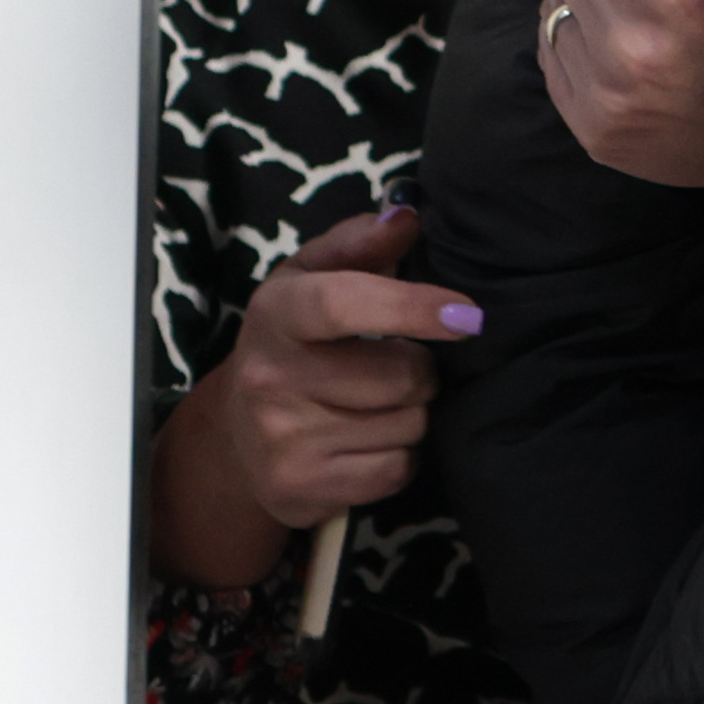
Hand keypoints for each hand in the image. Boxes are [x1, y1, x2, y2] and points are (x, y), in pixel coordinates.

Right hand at [146, 205, 479, 589]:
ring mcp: (281, 439)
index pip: (343, 304)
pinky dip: (398, 457)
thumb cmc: (296, 343)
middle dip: (421, 371)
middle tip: (395, 367)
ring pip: (408, 425)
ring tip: (373, 406)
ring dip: (410, 415)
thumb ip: (360, 244)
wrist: (237, 435)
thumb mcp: (312, 281)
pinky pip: (396, 469)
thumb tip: (408, 215)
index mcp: (275, 314)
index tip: (466, 314)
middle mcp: (270, 378)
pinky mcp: (299, 488)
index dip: (411, 306)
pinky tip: (366, 443)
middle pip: (401, 376)